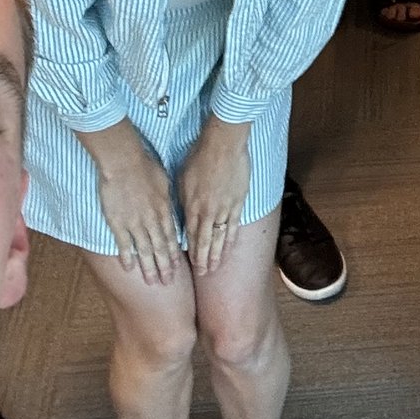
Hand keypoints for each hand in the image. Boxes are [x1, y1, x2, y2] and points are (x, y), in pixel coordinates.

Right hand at [83, 124, 178, 284]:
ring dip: (148, 267)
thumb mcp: (165, 182)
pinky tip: (129, 268)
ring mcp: (134, 223)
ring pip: (144, 250)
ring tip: (152, 282)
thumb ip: (168, 200)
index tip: (180, 268)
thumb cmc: (145, 166)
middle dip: (165, 267)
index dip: (176, 254)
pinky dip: (127, 257)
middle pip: (160, 248)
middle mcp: (152, 220)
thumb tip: (171, 210)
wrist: (124, 161)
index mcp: (164, 210)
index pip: (172, 238)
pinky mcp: (117, 222)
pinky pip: (123, 244)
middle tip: (169, 283)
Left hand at [176, 118, 251, 274]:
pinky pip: (234, 226)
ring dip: (217, 255)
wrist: (223, 145)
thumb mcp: (181, 179)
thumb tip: (181, 215)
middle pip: (204, 242)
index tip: (189, 265)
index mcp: (192, 207)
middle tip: (203, 274)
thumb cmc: (199, 157)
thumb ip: (182, 201)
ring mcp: (224, 209)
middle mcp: (207, 212)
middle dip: (203, 260)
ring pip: (219, 238)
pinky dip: (230, 240)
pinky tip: (229, 249)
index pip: (189, 236)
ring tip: (215, 268)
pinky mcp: (238, 202)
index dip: (190, 252)